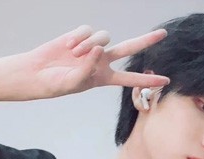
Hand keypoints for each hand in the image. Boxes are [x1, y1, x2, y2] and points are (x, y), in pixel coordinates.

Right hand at [9, 25, 169, 100]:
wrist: (38, 72)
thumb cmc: (56, 83)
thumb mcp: (74, 83)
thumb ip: (88, 68)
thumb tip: (99, 48)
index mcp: (103, 77)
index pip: (130, 79)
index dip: (147, 80)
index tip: (166, 80)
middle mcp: (101, 60)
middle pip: (129, 49)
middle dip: (146, 41)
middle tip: (163, 34)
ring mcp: (92, 47)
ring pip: (104, 37)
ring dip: (89, 44)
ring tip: (73, 54)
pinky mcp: (81, 35)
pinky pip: (88, 30)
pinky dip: (79, 38)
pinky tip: (68, 46)